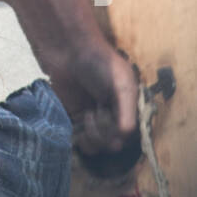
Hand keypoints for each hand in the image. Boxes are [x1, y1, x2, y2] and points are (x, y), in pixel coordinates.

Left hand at [46, 37, 138, 155]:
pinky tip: (76, 125)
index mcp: (128, 107)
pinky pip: (79, 141)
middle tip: (93, 115)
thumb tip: (126, 135)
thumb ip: (127, 109)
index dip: (120, 134)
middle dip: (104, 136)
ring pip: (97, 147)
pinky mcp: (75, 119)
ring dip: (92, 140)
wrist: (68, 49)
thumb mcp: (121, 83)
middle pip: (113, 144)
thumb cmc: (100, 62)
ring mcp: (94, 119)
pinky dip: (79, 140)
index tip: (108, 118)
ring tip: (86, 117)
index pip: (129, 135)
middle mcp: (113, 116)